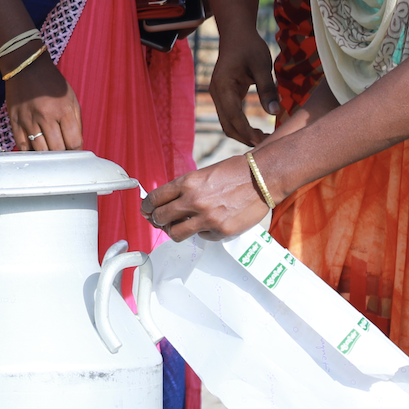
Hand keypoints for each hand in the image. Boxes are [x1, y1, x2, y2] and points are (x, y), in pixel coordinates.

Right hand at [5, 49, 82, 150]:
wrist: (26, 67)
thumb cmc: (52, 83)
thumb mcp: (71, 98)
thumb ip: (76, 122)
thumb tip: (76, 145)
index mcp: (64, 109)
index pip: (74, 142)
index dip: (76, 151)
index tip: (74, 152)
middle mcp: (46, 116)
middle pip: (57, 150)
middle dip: (62, 154)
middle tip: (63, 152)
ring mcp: (29, 119)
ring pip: (40, 150)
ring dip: (47, 155)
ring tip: (50, 151)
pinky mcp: (15, 121)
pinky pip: (22, 145)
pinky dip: (30, 151)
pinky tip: (35, 149)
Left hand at [142, 155, 270, 242]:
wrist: (262, 177)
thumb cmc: (234, 172)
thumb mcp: (203, 174)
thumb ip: (185, 188)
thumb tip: (167, 202)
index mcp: (187, 182)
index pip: (155, 198)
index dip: (146, 206)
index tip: (146, 209)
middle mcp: (194, 200)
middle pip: (160, 217)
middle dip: (156, 220)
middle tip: (159, 220)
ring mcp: (207, 218)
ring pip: (176, 233)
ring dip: (174, 231)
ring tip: (179, 228)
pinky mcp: (221, 231)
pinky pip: (202, 237)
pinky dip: (203, 232)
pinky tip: (210, 224)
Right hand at [209, 27, 279, 143]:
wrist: (236, 33)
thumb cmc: (250, 47)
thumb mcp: (262, 66)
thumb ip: (267, 89)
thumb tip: (275, 113)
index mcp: (223, 86)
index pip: (233, 116)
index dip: (247, 131)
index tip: (263, 142)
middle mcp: (216, 93)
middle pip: (227, 125)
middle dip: (245, 138)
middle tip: (267, 145)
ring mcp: (218, 95)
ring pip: (227, 123)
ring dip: (243, 134)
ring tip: (264, 140)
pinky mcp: (223, 96)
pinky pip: (230, 117)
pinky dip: (241, 126)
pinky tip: (256, 130)